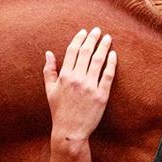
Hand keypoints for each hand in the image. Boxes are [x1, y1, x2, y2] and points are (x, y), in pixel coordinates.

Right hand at [42, 27, 116, 145]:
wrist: (70, 132)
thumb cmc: (59, 111)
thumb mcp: (50, 90)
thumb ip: (49, 70)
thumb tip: (48, 53)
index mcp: (65, 76)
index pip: (72, 51)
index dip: (79, 39)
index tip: (84, 32)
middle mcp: (77, 79)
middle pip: (86, 52)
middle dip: (92, 38)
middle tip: (97, 30)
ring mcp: (90, 87)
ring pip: (98, 61)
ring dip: (103, 47)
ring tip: (107, 38)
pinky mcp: (101, 95)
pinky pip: (108, 75)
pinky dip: (111, 64)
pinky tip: (113, 55)